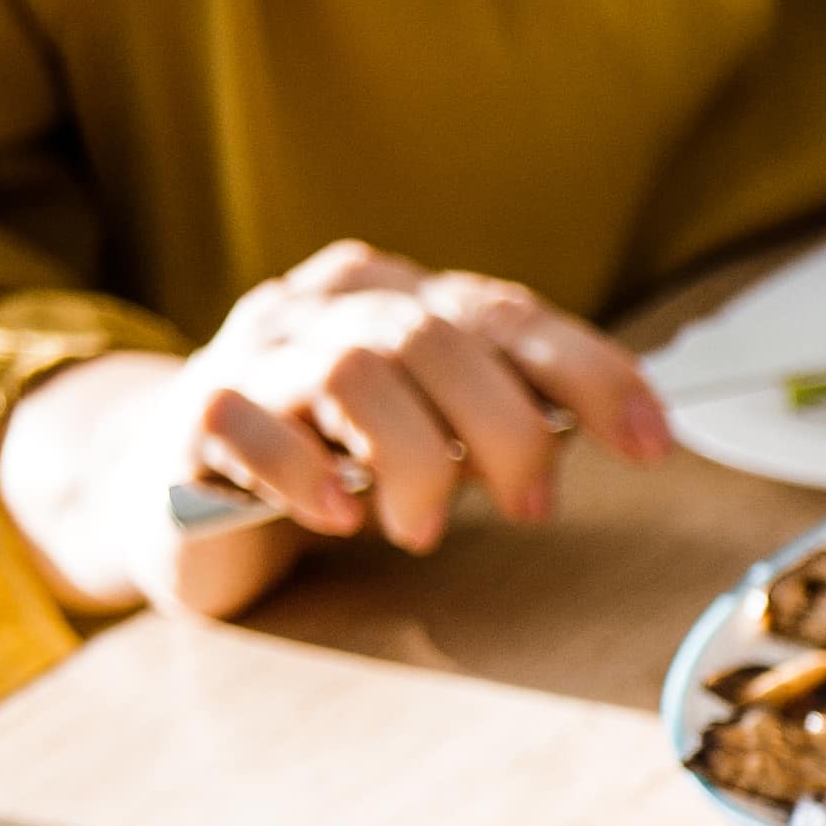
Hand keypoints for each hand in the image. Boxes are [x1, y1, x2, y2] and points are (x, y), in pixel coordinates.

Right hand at [0, 243, 672, 616]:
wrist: (176, 484)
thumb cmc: (332, 456)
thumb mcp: (435, 429)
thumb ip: (508, 414)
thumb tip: (621, 429)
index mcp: (397, 296)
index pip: (506, 313)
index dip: (587, 372)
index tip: (649, 442)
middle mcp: (324, 307)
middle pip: (436, 338)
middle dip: (505, 428)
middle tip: (530, 506)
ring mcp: (252, 354)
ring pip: (354, 370)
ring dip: (413, 460)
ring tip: (421, 529)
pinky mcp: (195, 416)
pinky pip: (255, 427)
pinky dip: (311, 478)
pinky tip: (340, 519)